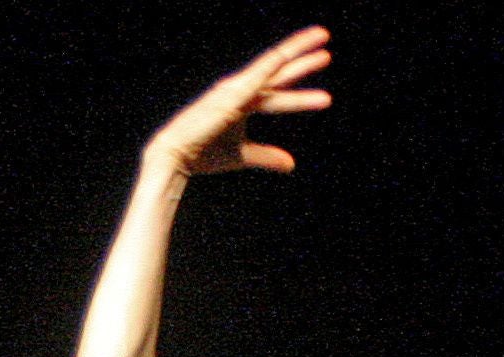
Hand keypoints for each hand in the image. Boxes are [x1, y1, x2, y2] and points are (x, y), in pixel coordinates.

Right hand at [147, 25, 331, 176]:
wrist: (177, 155)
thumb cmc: (204, 153)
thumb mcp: (243, 155)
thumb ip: (267, 156)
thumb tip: (291, 164)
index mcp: (246, 102)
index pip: (278, 93)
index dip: (301, 93)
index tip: (325, 96)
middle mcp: (243, 90)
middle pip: (280, 73)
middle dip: (304, 61)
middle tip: (326, 49)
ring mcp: (236, 89)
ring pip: (273, 68)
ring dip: (298, 56)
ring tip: (323, 46)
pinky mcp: (230, 94)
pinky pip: (255, 75)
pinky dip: (271, 65)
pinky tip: (285, 56)